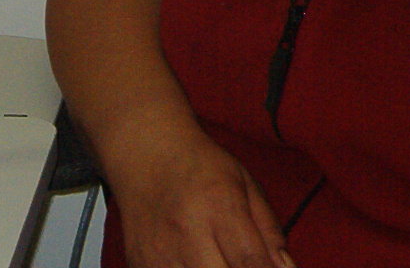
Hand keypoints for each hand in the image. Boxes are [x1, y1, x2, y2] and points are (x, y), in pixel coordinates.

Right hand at [107, 125, 292, 267]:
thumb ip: (269, 229)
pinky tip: (195, 261)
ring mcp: (159, 251)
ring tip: (218, 258)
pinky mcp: (141, 263)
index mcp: (219, 205)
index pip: (249, 260)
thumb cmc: (201, 166)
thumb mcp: (245, 184)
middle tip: (242, 262)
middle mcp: (187, 231)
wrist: (147, 152)